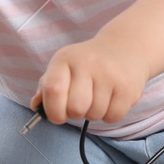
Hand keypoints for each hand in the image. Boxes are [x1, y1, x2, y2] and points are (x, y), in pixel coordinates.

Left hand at [32, 36, 149, 125]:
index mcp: (65, 58)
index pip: (53, 90)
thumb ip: (47, 87)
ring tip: (98, 97)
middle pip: (75, 108)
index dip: (53, 110)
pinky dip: (110, 115)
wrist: (126, 47)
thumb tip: (36, 105)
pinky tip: (111, 99)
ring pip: (94, 115)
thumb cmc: (88, 63)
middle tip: (81, 103)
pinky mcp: (127, 86)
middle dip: (76, 114)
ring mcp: (109, 74)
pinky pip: (113, 116)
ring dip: (94, 113)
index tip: (58, 114)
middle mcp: (87, 63)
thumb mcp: (64, 66)